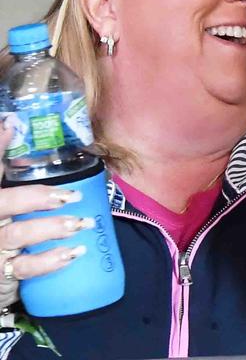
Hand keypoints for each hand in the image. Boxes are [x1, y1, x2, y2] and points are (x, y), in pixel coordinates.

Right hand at [0, 128, 91, 308]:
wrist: (1, 275)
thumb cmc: (7, 235)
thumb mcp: (11, 206)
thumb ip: (15, 176)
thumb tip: (19, 128)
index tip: (11, 125)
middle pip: (3, 203)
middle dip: (35, 196)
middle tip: (70, 195)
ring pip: (18, 233)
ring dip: (53, 227)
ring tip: (82, 223)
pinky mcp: (3, 272)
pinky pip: (27, 266)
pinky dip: (51, 260)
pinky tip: (74, 253)